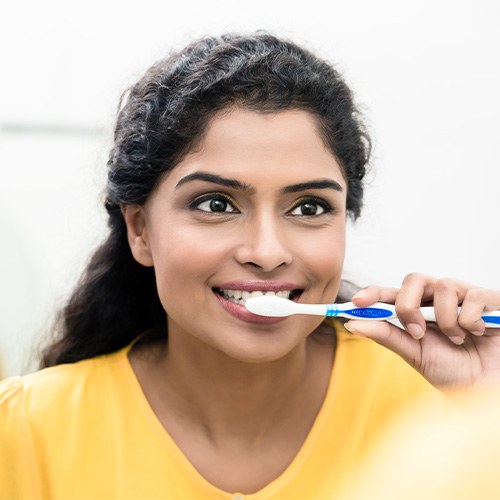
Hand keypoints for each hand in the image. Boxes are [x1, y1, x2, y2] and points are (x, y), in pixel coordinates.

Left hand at [344, 273, 499, 387]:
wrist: (487, 388)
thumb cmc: (453, 371)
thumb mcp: (414, 354)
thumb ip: (386, 335)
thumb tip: (352, 323)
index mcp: (417, 310)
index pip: (391, 293)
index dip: (372, 293)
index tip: (355, 302)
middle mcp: (437, 299)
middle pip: (413, 279)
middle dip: (409, 304)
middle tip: (416, 332)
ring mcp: (463, 297)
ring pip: (442, 285)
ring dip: (445, 320)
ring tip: (457, 339)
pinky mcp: (489, 300)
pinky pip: (472, 297)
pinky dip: (470, 321)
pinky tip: (478, 333)